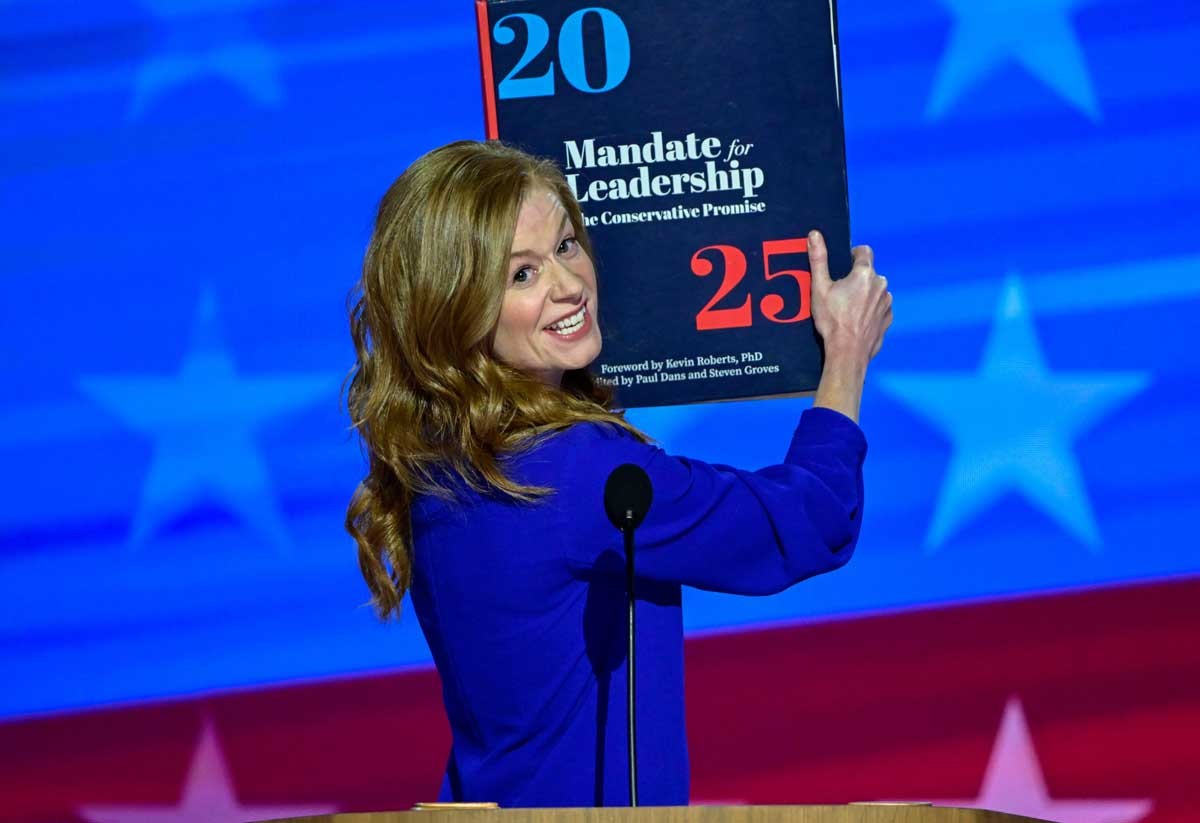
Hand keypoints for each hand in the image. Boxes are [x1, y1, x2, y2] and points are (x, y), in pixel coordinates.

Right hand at [808, 230, 891, 368]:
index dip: (853, 255)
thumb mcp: (819, 288)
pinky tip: (856, 320)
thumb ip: (818, 259)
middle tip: (839, 293)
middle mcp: (881, 285)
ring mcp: (887, 302)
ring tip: (848, 309)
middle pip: (869, 272)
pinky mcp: (888, 318)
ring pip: (875, 290)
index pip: (864, 251)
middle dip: (856, 279)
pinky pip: (879, 307)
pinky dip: (870, 310)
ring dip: (865, 294)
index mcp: (865, 274)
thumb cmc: (832, 321)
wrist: (847, 352)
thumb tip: (815, 234)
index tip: (843, 265)